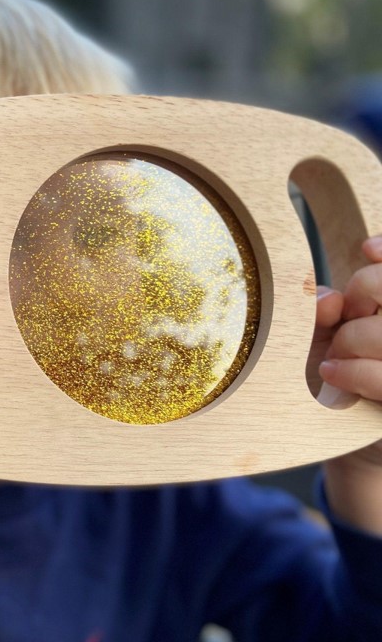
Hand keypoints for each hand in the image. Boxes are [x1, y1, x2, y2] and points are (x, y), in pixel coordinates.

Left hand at [319, 236, 381, 465]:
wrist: (359, 443)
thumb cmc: (351, 376)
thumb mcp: (337, 335)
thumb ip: (334, 310)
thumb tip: (328, 299)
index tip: (366, 250)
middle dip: (366, 291)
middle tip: (346, 314)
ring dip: (350, 338)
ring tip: (335, 354)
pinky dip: (351, 371)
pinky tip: (330, 372)